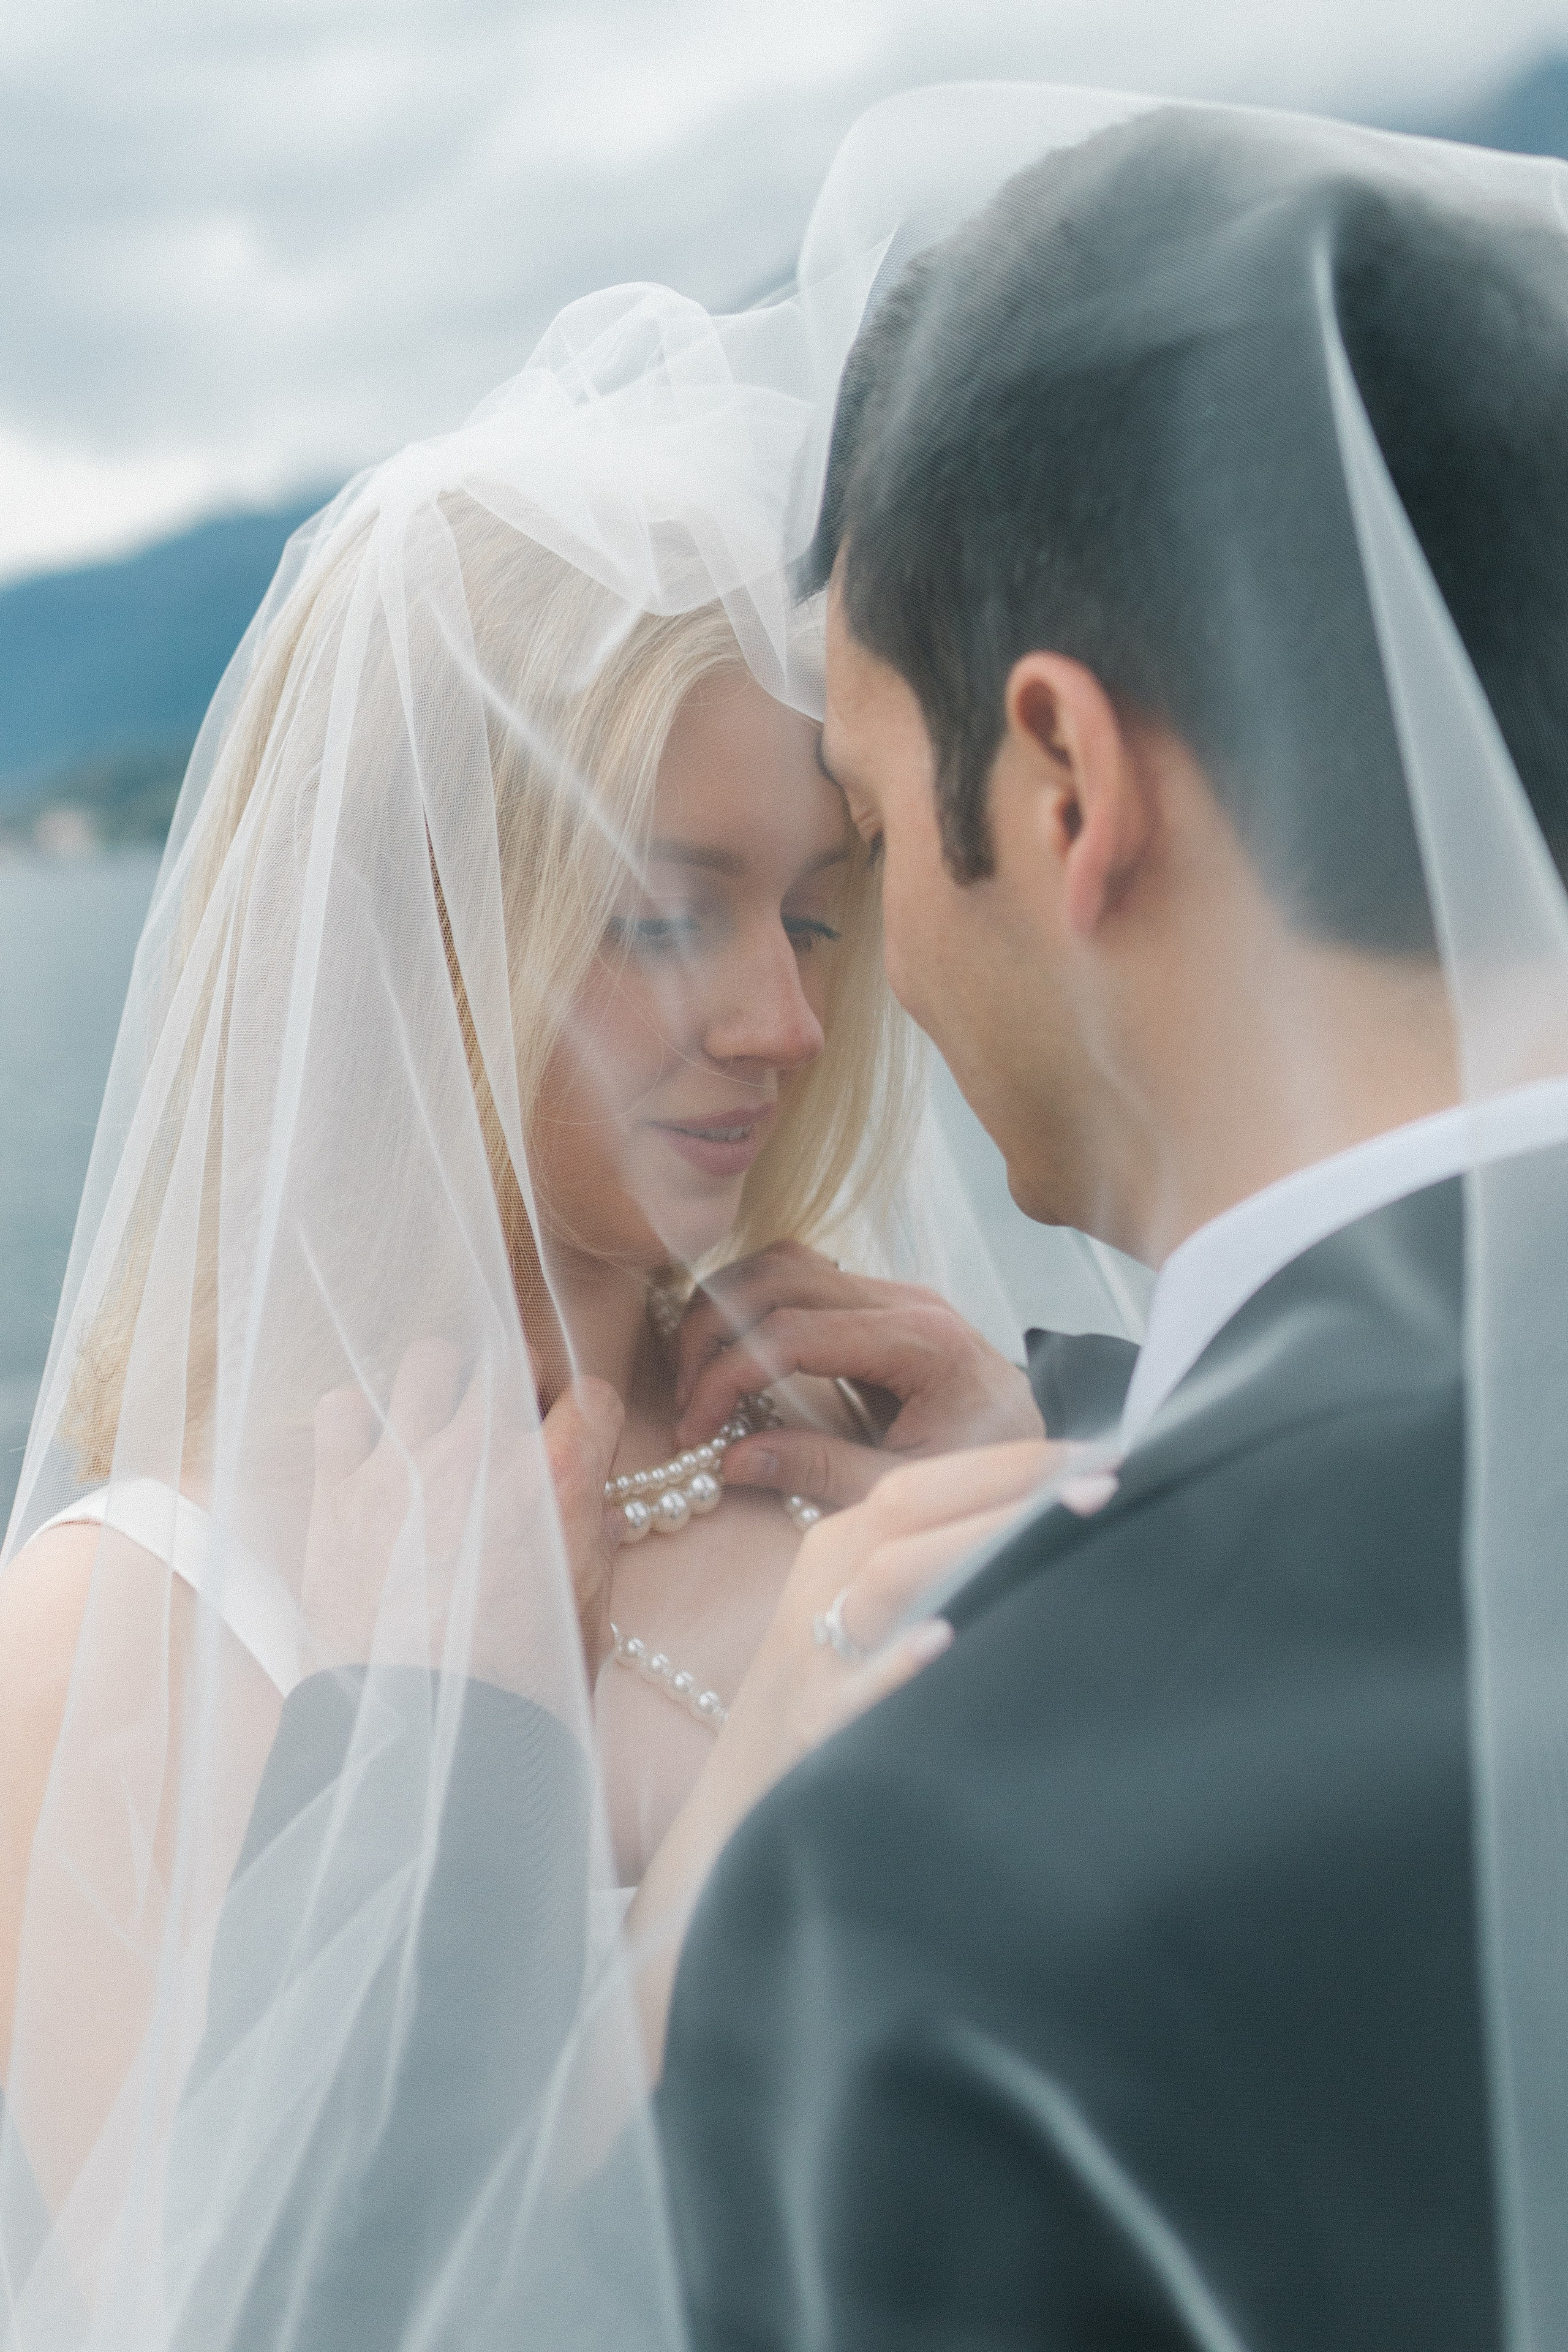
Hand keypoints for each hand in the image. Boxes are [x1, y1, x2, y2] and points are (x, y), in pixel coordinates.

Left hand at [301, 1338, 624, 1693]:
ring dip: (441, 1384)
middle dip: (517, 1384)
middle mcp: (481, 1455)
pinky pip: (341, 1409)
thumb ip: (588, 1538)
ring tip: (439, 1423)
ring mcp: (404, 1465)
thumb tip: (584, 1507)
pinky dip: (358, 1421)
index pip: (590, 1395)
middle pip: (507, 1358)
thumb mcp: (588, 1610)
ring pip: (426, 1360)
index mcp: (556, 1481)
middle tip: (509, 1424)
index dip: (586, 1418)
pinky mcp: (340, 1493)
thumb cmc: (521, 1687)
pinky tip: (372, 1455)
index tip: (574, 1439)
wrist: (429, 1743)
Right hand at [672, 1241, 1043, 1507]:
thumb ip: (820, 1471)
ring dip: (727, 1309)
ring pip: (785, 1263)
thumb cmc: (986, 1478)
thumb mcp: (906, 1492)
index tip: (695, 1427)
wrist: (1045, 1457)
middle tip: (685, 1400)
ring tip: (698, 1376)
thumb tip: (730, 1459)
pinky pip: (805, 1277)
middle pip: (777, 1278)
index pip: (792, 1334)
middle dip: (712, 1333)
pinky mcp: (887, 1302)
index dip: (726, 1376)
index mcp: (923, 1342)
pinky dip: (755, 1303)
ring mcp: (898, 1293)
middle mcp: (909, 1300)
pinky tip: (734, 1353)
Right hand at [713, 1439, 1066, 1807]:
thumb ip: (935, 1567)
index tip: (1099, 1455)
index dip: (1011, 1462)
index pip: (924, 1481)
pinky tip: (943, 1641)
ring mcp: (815, 1654)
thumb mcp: (863, 1616)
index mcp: (841, 1548)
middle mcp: (825, 1585)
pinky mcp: (815, 1726)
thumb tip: (1044, 1529)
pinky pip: (856, 1687)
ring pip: (887, 1576)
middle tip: (1103, 1483)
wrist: (742, 1804)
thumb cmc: (831, 1698)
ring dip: (971, 1547)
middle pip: (906, 1507)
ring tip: (1047, 1533)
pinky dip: (898, 1662)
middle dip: (1008, 1486)